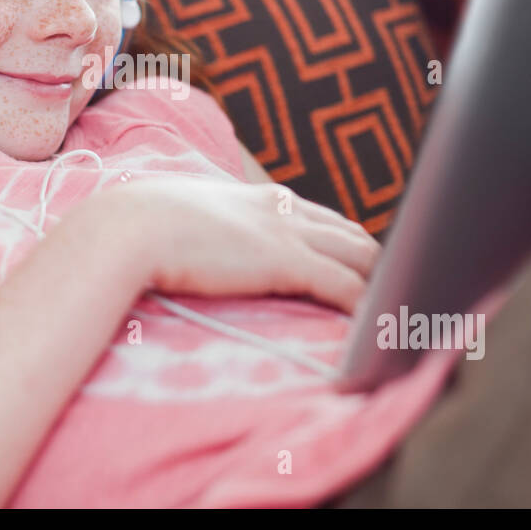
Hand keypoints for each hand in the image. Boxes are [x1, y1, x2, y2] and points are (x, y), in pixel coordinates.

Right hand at [103, 177, 377, 313]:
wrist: (128, 226)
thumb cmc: (142, 226)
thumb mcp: (189, 218)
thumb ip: (212, 230)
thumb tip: (201, 250)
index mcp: (264, 199)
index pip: (329, 221)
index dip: (352, 248)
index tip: (365, 272)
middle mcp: (286, 210)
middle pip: (357, 237)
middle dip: (382, 269)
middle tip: (399, 300)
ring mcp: (289, 233)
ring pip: (363, 259)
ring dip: (384, 289)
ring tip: (402, 318)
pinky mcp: (286, 262)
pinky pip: (346, 287)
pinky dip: (366, 310)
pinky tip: (375, 330)